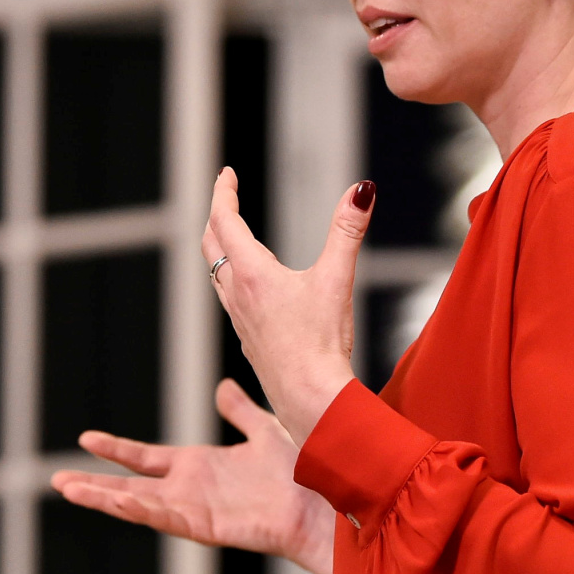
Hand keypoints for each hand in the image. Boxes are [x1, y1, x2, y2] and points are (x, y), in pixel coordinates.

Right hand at [51, 379, 334, 573]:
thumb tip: (224, 388)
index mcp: (200, 469)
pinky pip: (166, 518)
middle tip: (57, 481)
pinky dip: (140, 510)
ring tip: (69, 490)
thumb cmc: (302, 474)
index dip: (116, 450)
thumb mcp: (264, 430)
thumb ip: (242, 412)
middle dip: (94, 484)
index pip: (146, 459)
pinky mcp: (208, 527)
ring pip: (139, 506)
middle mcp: (192, 491)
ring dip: (104, 499)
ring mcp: (197, 511)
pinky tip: (116, 500)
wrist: (327, 502)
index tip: (85, 439)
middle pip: (131, 487)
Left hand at [204, 168, 371, 445]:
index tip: (226, 174)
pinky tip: (250, 288)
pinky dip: (231, 278)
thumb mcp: (337, 279)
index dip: (223, 193)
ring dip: (219, 247)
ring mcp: (239, 319)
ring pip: (216, 274)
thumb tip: (362, 190)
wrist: (310, 400)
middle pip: (211, 245)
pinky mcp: (249, 339)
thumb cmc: (322, 344)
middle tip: (225, 197)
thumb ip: (347, 230)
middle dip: (216, 216)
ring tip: (231, 235)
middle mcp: (237, 295)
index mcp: (252, 274)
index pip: (224, 221)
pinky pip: (229, 299)